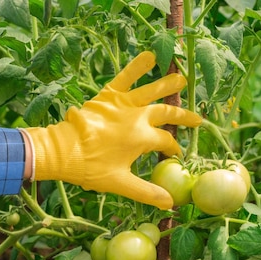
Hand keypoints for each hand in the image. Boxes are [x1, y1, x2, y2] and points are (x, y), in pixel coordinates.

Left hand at [22, 51, 201, 208]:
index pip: (166, 141)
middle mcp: (138, 118)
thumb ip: (146, 192)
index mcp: (142, 138)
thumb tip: (169, 204)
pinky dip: (136, 66)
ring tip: (182, 78)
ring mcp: (124, 104)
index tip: (175, 154)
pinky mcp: (108, 95)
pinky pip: (125, 77)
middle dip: (183, 116)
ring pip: (151, 91)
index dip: (173, 149)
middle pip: (166, 113)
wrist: (63, 150)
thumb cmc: (91, 168)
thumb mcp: (120, 183)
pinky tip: (149, 56)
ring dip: (168, 84)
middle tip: (197, 119)